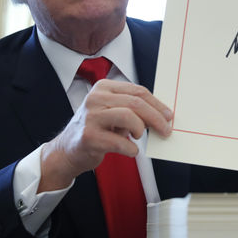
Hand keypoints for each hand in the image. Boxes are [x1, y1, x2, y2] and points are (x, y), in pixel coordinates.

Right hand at [39, 80, 172, 190]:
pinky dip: (131, 148)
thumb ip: (132, 109)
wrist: (68, 150)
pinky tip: (130, 150)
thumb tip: (161, 115)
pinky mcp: (89, 137)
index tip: (169, 116)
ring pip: (129, 117)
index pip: (137, 91)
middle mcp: (95, 99)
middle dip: (156, 118)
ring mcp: (90, 117)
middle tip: (166, 130)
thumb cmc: (96, 129)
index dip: (157, 104)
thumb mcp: (111, 112)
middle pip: (136, 103)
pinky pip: (120, 142)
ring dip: (141, 130)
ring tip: (139, 136)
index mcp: (103, 88)